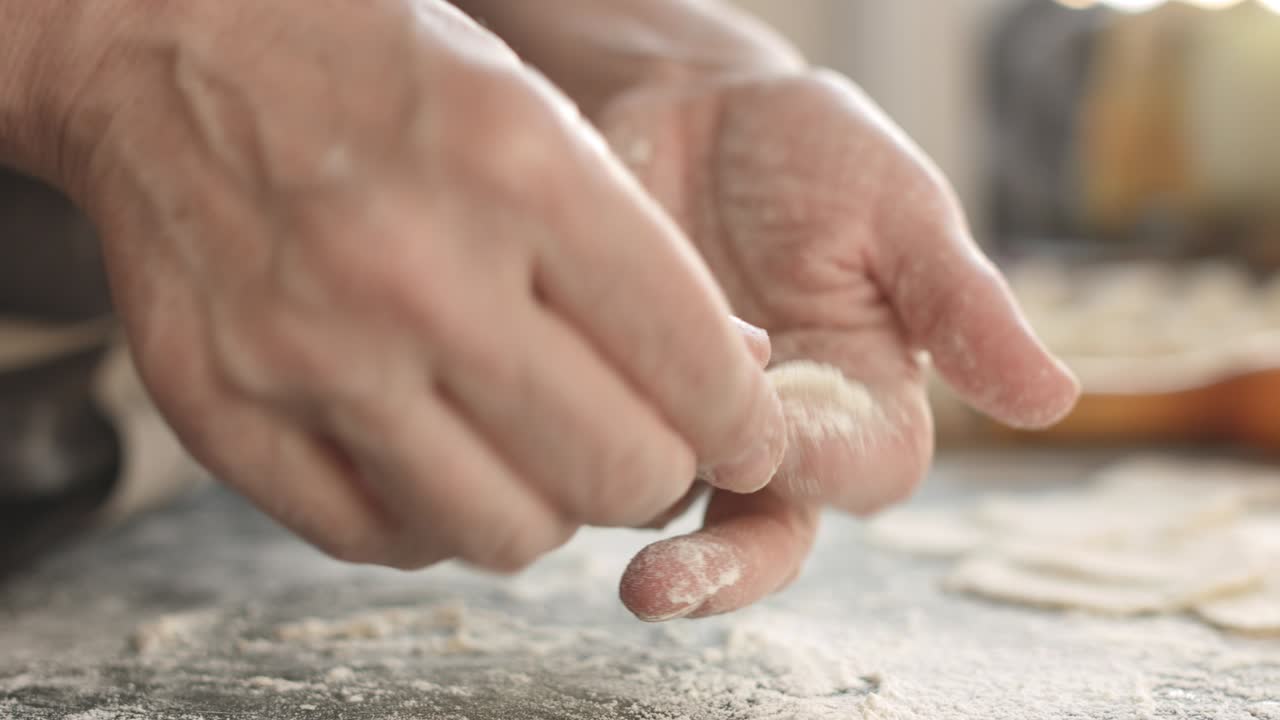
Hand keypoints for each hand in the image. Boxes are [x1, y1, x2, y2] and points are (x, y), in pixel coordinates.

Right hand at [41, 1, 789, 569]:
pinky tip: (440, 459)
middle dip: (659, 474)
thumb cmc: (375, 73)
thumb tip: (736, 377)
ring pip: (505, 533)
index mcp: (519, 170)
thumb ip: (638, 252)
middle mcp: (417, 272)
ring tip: (535, 451)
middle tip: (647, 450)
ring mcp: (310, 353)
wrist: (167, 44)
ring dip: (549, 508)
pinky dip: (435, 519)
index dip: (746, 425)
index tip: (747, 439)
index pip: (692, 359)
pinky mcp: (225, 412)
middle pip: (615, 470)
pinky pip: (379, 540)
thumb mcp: (536, 113)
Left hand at [602, 71, 1079, 619]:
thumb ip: (961, 306)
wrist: (690, 111)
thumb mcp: (897, 209)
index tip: (776, 451)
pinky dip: (573, 436)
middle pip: (764, 538)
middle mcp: (781, 436)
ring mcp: (692, 429)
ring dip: (630, 493)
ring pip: (666, 507)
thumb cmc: (813, 154)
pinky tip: (538, 409)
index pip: (863, 472)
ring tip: (581, 441)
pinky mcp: (615, 402)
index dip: (825, 468)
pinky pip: (594, 447)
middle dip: (717, 571)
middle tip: (656, 588)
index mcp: (867, 398)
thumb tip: (1058, 401)